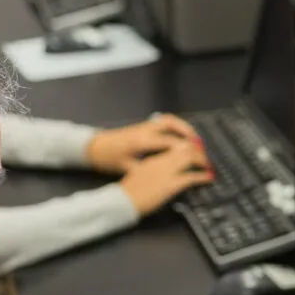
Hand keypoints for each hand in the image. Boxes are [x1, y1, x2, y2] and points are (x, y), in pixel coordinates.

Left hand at [86, 114, 200, 174]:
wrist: (94, 147)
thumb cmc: (109, 159)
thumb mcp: (128, 169)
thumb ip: (147, 169)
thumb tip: (166, 174)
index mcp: (142, 142)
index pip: (172, 144)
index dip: (188, 151)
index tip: (199, 158)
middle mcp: (145, 130)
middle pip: (173, 127)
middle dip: (190, 136)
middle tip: (201, 147)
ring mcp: (144, 126)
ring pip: (169, 120)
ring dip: (183, 127)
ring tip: (194, 138)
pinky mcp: (143, 125)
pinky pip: (163, 121)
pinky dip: (175, 126)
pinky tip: (180, 134)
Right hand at [116, 140, 211, 215]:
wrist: (122, 201)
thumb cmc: (129, 191)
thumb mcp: (140, 173)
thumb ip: (153, 167)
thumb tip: (165, 169)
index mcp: (153, 158)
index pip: (175, 144)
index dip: (188, 146)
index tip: (195, 149)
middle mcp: (161, 161)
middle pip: (185, 147)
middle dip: (199, 151)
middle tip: (205, 157)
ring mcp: (166, 172)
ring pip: (190, 158)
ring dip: (203, 161)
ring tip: (208, 166)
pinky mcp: (171, 185)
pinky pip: (192, 177)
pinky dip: (203, 176)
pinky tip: (208, 178)